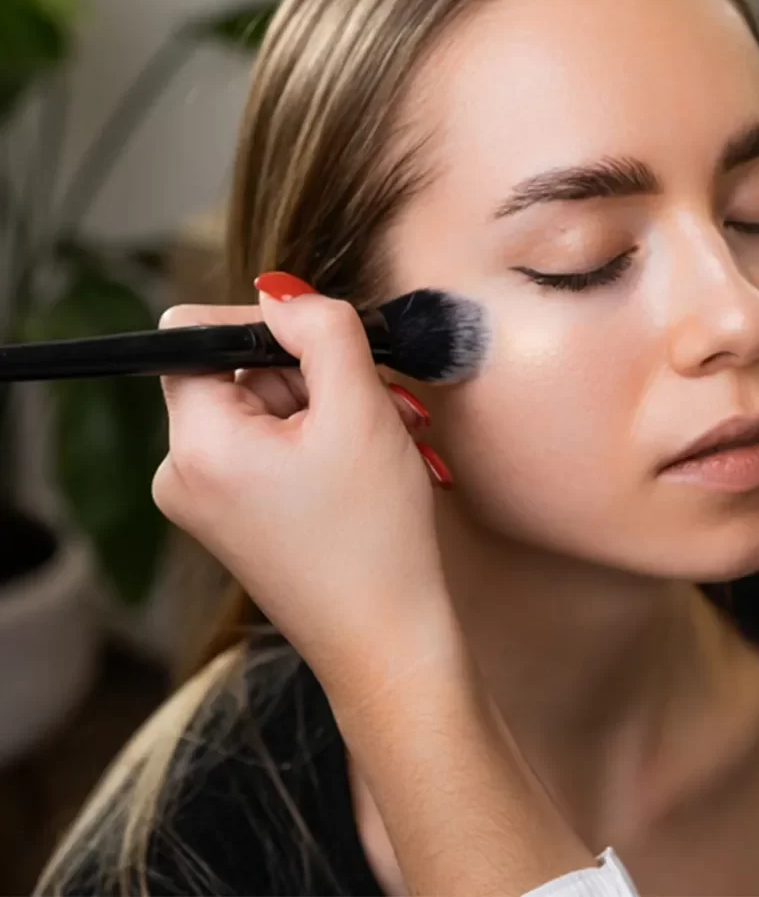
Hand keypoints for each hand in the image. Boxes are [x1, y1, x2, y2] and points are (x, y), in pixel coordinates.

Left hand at [153, 273, 596, 896]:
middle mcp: (186, 474)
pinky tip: (377, 461)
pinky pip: (276, 451)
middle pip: (241, 374)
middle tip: (383, 402)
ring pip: (269, 411)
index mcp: (197, 445)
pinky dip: (327, 443)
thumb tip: (280, 290)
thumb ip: (320, 328)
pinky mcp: (242, 520)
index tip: (327, 346)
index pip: (195, 337)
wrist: (391, 646)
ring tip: (394, 438)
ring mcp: (212, 502)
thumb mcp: (359, 410)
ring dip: (335, 409)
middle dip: (318, 376)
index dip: (265, 326)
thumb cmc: (375, 539)